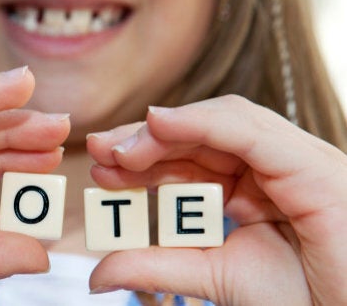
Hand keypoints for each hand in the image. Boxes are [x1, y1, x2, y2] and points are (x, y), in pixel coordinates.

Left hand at [86, 95, 346, 304]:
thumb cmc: (300, 300)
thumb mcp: (212, 276)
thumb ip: (156, 265)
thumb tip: (97, 274)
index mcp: (251, 189)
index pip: (189, 159)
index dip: (141, 160)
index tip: (99, 169)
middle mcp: (271, 168)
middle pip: (198, 136)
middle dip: (144, 139)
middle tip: (98, 149)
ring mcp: (294, 162)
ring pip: (221, 124)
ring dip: (164, 131)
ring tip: (119, 147)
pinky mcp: (313, 166)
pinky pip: (251, 132)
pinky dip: (202, 122)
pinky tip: (159, 123)